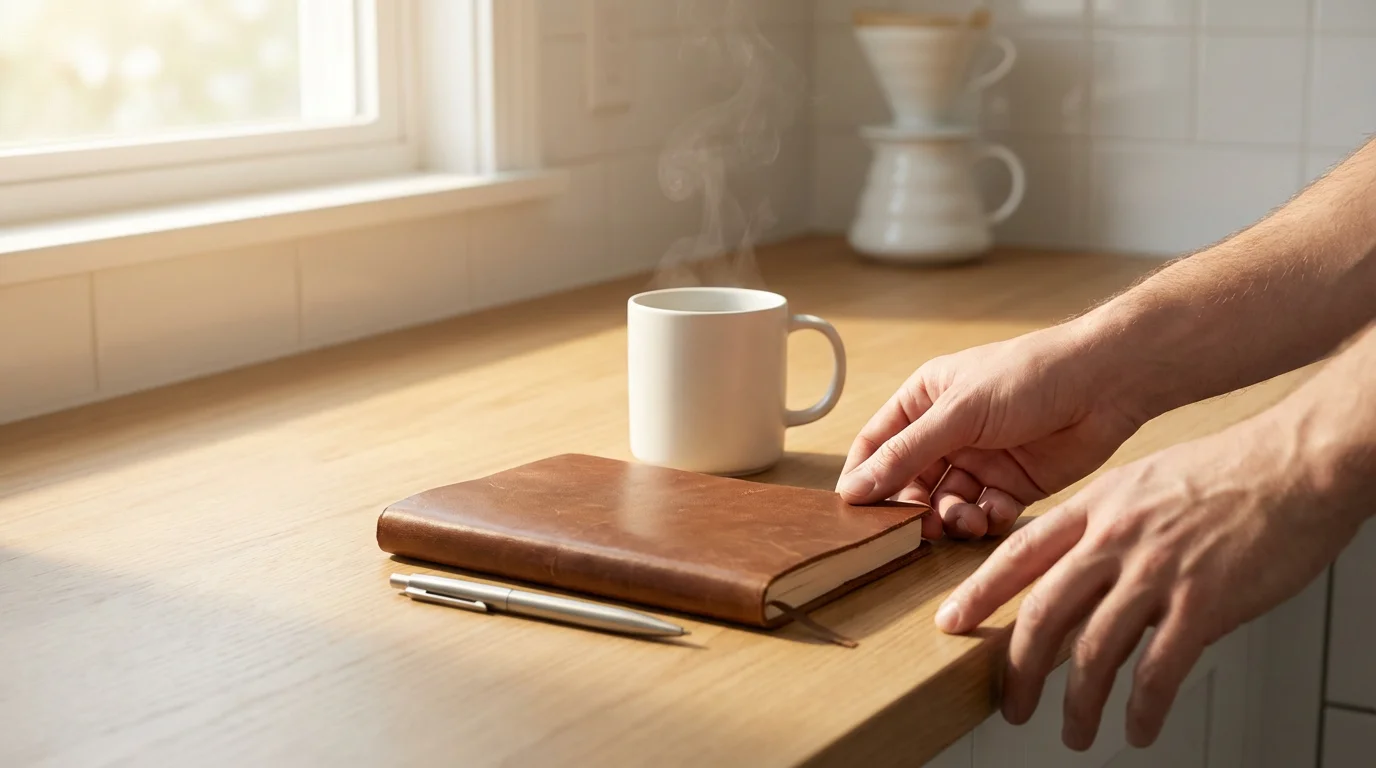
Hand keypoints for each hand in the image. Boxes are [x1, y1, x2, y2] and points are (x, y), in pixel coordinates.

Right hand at [836, 321, 1144, 539]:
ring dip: (949, 517)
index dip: (863, 477)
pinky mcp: (1012, 485)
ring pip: (946, 503)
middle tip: (915, 529)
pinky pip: (984, 514)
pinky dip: (986, 519)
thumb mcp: (958, 413)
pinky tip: (995, 510)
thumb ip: (906, 454)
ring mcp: (980, 459)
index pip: (876, 444)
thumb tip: (854, 489)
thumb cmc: (1029, 376)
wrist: (1105, 384)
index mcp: (924, 401)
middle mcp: (947, 432)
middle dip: (911, 507)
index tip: (855, 511)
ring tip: (962, 519)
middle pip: (909, 482)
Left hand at [934, 413, 1362, 749]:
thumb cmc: (1229, 472)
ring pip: (1095, 651)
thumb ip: (1107, 524)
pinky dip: (1141, 708)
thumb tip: (1084, 570)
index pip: (1018, 553)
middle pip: (1044, 611)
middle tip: (1010, 704)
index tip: (950, 622)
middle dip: (1018, 668)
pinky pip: (1158, 670)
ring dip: (1078, 703)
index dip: (978, 592)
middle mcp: (1116, 538)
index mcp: (1097, 506)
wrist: (1298, 464)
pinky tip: (1137, 729)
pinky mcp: (1204, 603)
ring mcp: (1158, 571)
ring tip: (1074, 733)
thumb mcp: (1144, 483)